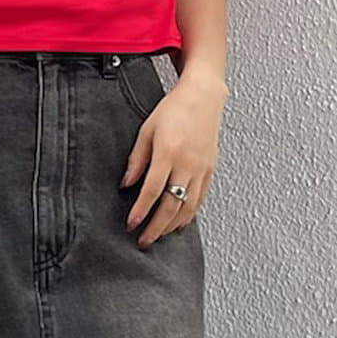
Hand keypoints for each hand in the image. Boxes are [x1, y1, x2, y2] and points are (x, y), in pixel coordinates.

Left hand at [120, 73, 225, 247]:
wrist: (203, 96)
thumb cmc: (174, 110)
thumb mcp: (146, 130)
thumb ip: (136, 160)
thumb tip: (126, 185)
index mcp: (168, 152)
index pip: (152, 190)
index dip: (140, 211)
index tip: (131, 224)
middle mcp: (187, 163)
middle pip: (171, 205)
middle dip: (156, 227)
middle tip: (144, 241)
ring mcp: (202, 168)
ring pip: (188, 207)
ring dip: (172, 225)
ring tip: (159, 235)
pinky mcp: (210, 170)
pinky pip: (200, 199)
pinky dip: (189, 215)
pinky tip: (179, 223)